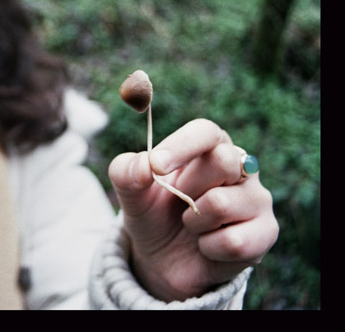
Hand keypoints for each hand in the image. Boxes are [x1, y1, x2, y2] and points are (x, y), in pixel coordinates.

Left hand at [108, 118, 278, 301]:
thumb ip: (126, 172)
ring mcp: (257, 198)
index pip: (206, 131)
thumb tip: (144, 164)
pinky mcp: (266, 232)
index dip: (182, 145)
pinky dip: (208, 247)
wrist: (164, 261)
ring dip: (193, 222)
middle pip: (223, 161)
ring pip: (222, 204)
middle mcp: (241, 166)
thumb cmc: (153, 214)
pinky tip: (207, 245)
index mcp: (209, 146)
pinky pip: (234, 241)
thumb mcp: (130, 193)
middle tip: (179, 202)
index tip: (156, 165)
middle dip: (187, 189)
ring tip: (193, 224)